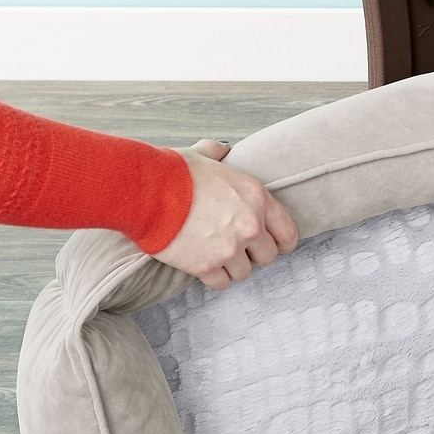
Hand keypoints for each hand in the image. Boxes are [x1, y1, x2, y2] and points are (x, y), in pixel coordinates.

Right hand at [155, 140, 297, 290]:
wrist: (146, 191)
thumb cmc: (173, 171)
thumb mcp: (203, 155)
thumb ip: (218, 154)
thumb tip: (221, 150)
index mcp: (256, 197)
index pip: (288, 232)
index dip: (281, 241)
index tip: (273, 244)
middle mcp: (250, 225)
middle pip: (268, 256)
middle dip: (254, 253)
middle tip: (237, 247)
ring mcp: (229, 248)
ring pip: (244, 272)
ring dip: (231, 266)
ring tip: (215, 254)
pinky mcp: (206, 266)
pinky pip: (221, 283)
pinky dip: (213, 276)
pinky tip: (203, 265)